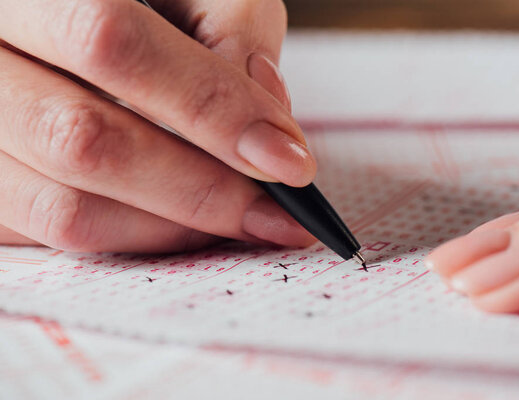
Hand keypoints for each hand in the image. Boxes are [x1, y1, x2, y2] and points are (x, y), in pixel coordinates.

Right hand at [0, 0, 316, 251]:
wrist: (62, 21)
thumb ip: (231, 30)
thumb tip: (267, 125)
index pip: (111, 43)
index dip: (211, 109)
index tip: (289, 160)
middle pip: (83, 140)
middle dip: (202, 189)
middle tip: (277, 214)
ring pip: (64, 207)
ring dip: (171, 227)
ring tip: (240, 220)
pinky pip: (54, 236)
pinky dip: (133, 238)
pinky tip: (180, 221)